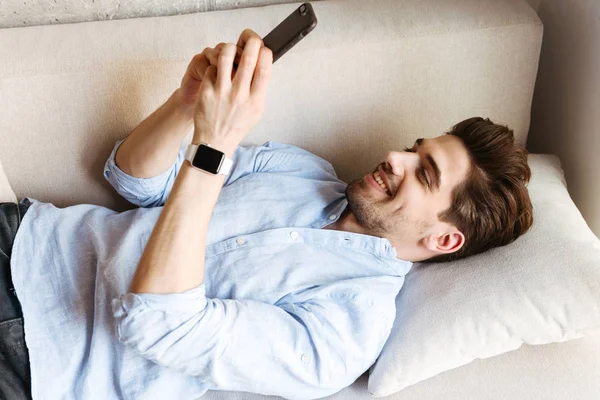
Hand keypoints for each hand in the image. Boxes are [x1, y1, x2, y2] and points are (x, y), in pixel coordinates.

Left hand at [191, 37, 272, 155]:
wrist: (215, 142)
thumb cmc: (237, 125)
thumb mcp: (256, 111)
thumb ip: (259, 89)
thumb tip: (262, 63)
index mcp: (255, 100)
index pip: (264, 69)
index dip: (266, 53)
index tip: (264, 47)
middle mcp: (240, 95)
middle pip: (248, 58)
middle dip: (251, 41)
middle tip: (249, 38)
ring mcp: (222, 93)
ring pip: (225, 56)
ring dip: (229, 47)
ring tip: (231, 49)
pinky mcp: (206, 91)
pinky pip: (212, 68)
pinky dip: (215, 65)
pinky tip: (217, 71)